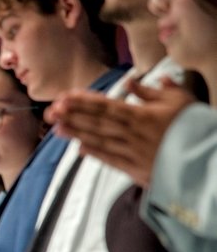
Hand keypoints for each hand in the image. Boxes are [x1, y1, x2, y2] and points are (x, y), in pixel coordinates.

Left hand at [47, 79, 194, 186]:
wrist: (206, 160)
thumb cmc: (192, 126)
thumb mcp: (178, 101)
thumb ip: (153, 91)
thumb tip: (132, 81)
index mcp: (141, 115)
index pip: (106, 106)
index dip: (83, 102)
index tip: (64, 97)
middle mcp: (132, 133)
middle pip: (97, 123)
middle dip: (72, 116)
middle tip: (50, 112)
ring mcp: (132, 152)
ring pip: (100, 140)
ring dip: (77, 134)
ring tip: (57, 128)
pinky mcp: (135, 169)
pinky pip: (111, 160)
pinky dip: (95, 154)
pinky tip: (79, 149)